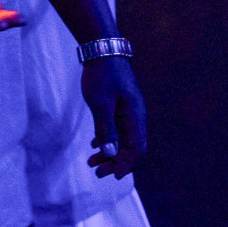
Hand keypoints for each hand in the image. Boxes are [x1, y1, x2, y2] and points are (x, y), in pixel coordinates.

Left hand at [81, 56, 146, 177]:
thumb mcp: (101, 104)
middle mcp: (135, 117)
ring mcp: (127, 110)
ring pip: (121, 138)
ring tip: (91, 162)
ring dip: (108, 152)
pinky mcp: (118, 105)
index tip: (112, 175)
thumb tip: (110, 153)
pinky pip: (115, 128)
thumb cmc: (102, 76)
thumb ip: (106, 129)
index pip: (136, 150)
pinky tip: (94, 144)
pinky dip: (106, 138)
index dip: (126, 165)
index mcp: (135, 117)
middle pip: (129, 147)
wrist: (102, 50)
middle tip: (96, 172)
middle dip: (114, 162)